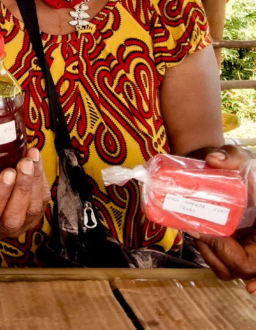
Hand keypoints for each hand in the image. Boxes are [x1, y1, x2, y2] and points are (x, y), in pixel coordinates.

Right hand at [0, 148, 49, 242]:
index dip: (0, 193)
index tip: (7, 172)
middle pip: (14, 216)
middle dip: (22, 187)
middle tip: (25, 163)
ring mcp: (17, 228)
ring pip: (32, 210)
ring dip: (35, 182)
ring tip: (34, 159)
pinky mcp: (32, 221)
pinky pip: (41, 204)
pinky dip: (42, 182)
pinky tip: (38, 164)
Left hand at [193, 146, 255, 292]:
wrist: (225, 168)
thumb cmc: (240, 167)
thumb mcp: (241, 158)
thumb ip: (230, 157)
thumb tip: (213, 160)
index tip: (249, 287)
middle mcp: (255, 241)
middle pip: (243, 267)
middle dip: (218, 252)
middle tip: (198, 231)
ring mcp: (243, 245)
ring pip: (227, 266)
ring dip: (209, 252)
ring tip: (194, 229)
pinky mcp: (228, 243)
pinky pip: (218, 258)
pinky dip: (206, 250)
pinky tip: (194, 233)